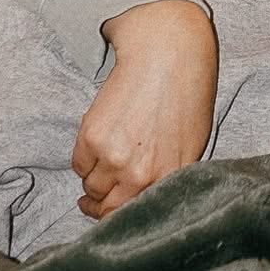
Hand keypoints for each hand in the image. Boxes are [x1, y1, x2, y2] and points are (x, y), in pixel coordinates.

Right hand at [72, 0, 217, 218]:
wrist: (168, 53)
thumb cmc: (186, 92)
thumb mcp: (191, 142)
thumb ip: (170, 174)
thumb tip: (148, 193)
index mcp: (170, 177)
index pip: (137, 215)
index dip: (121, 217)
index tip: (111, 213)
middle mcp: (142, 175)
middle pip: (109, 210)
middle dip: (100, 207)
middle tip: (92, 202)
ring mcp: (116, 158)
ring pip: (91, 188)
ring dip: (92, 182)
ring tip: (100, 166)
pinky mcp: (93, 137)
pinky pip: (78, 164)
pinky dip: (83, 160)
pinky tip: (95, 145)